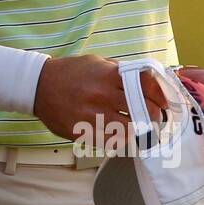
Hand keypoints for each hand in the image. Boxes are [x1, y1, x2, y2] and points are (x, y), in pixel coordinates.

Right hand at [33, 54, 167, 139]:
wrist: (39, 86)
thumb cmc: (72, 72)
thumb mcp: (98, 63)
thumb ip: (121, 72)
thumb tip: (149, 81)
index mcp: (109, 76)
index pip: (147, 88)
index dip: (161, 97)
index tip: (164, 102)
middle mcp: (102, 96)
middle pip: (143, 111)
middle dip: (154, 116)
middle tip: (154, 118)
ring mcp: (92, 116)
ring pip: (129, 130)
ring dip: (137, 130)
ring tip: (138, 128)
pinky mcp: (82, 132)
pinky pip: (110, 141)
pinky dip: (119, 139)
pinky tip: (119, 133)